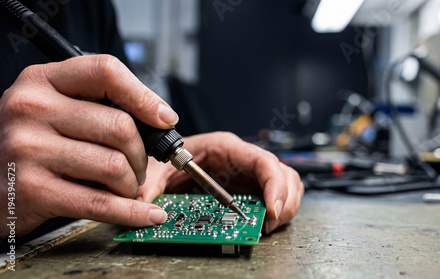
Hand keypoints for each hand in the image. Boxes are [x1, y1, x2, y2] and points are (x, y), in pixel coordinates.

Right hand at [0, 55, 178, 236]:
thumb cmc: (32, 142)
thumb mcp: (55, 108)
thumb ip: (98, 106)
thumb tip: (161, 120)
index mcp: (42, 80)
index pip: (106, 72)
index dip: (144, 96)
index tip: (165, 118)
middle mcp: (31, 108)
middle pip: (120, 126)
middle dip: (141, 154)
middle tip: (136, 166)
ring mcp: (28, 148)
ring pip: (115, 166)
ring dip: (131, 183)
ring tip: (122, 186)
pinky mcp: (31, 189)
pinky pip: (100, 202)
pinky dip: (133, 212)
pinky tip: (149, 215)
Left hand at [136, 132, 303, 233]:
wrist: (165, 157)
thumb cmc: (167, 155)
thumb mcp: (156, 169)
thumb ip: (149, 187)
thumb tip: (146, 212)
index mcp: (225, 147)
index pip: (263, 161)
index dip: (274, 185)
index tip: (270, 210)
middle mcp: (242, 160)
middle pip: (283, 175)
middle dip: (282, 201)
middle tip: (267, 224)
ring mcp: (248, 175)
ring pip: (286, 186)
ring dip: (283, 208)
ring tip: (265, 226)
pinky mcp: (249, 188)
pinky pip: (276, 197)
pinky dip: (276, 212)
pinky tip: (262, 223)